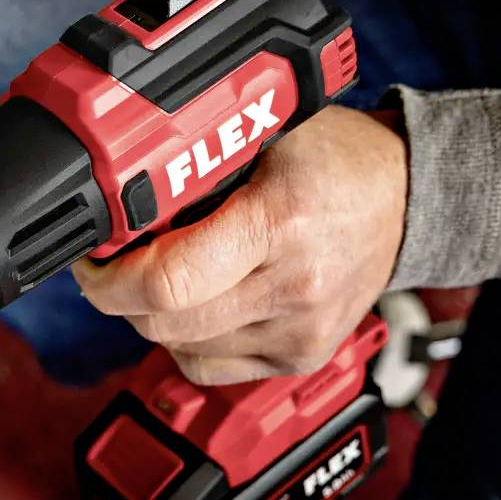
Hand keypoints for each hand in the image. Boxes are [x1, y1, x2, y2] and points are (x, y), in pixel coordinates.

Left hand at [73, 108, 406, 384]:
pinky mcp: (301, 357)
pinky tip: (193, 304)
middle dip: (118, 296)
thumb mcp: (265, 132)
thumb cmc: (335, 159)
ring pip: (179, 348)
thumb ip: (196, 162)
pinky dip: (184, 341)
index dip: (111, 278)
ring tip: (156, 275)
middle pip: (165, 323)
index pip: (169, 281)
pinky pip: (209, 367)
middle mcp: (293, 287)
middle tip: (109, 264)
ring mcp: (300, 331)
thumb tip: (120, 193)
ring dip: (150, 317)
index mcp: (279, 223)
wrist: (408, 197)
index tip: (93, 257)